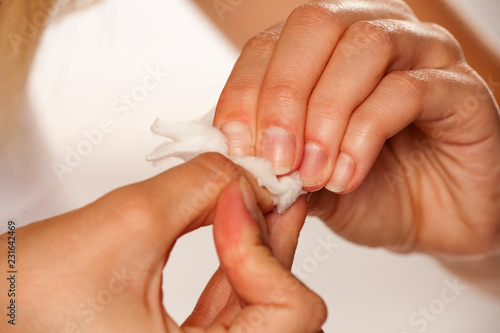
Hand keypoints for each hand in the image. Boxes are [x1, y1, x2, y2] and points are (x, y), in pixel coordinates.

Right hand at [0, 153, 325, 331]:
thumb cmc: (27, 298)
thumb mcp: (126, 225)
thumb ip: (198, 186)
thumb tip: (242, 173)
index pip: (287, 314)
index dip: (265, 249)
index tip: (239, 201)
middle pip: (284, 309)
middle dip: (274, 241)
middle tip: (269, 190)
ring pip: (264, 303)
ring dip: (261, 246)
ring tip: (253, 198)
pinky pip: (237, 303)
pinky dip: (241, 260)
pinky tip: (235, 223)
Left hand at [213, 0, 499, 255]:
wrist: (431, 223)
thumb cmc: (368, 192)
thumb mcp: (304, 180)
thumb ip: (272, 161)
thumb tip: (234, 153)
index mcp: (327, 50)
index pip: (270, 44)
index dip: (245, 92)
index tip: (238, 149)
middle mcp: (374, 34)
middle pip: (315, 25)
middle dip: (283, 96)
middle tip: (276, 159)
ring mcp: (423, 54)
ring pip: (363, 47)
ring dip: (325, 115)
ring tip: (312, 173)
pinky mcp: (460, 88)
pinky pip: (407, 89)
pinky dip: (364, 134)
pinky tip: (348, 175)